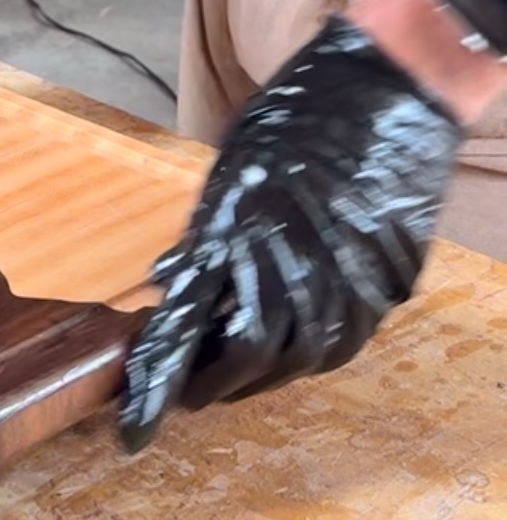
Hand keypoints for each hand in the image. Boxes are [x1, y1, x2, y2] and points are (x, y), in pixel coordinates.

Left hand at [118, 20, 459, 454]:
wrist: (385, 88)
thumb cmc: (295, 120)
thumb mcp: (229, 175)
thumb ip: (201, 240)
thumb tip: (165, 285)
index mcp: (236, 235)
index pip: (187, 332)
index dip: (159, 386)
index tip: (134, 431)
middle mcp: (291, 268)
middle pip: (246, 362)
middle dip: (212, 383)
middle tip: (190, 386)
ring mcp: (345, 281)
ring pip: (299, 361)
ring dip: (261, 372)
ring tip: (236, 364)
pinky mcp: (384, 285)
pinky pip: (342, 343)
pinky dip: (309, 351)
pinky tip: (292, 339)